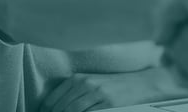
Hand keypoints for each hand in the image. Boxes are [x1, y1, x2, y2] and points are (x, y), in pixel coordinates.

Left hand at [37, 67, 186, 111]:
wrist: (143, 84)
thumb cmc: (117, 86)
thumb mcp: (93, 84)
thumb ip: (74, 94)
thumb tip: (54, 108)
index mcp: (78, 78)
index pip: (52, 99)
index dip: (44, 110)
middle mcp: (85, 83)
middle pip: (60, 107)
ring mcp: (97, 93)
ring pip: (72, 110)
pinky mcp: (109, 103)